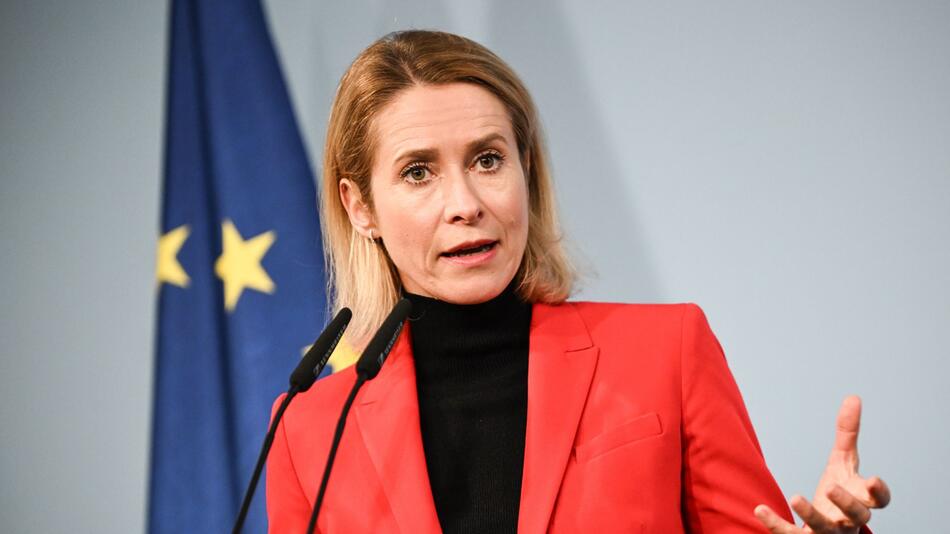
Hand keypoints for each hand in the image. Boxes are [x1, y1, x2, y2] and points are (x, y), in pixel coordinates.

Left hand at [754, 395, 890, 532]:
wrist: (828, 530)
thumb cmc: (840, 493)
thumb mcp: (843, 462)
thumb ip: (848, 433)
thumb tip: (853, 397)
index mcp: (861, 500)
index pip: (879, 501)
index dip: (878, 492)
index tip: (872, 479)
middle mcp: (848, 520)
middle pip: (856, 516)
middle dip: (846, 503)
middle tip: (830, 487)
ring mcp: (827, 532)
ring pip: (824, 528)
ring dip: (811, 515)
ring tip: (795, 497)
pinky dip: (775, 524)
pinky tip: (759, 509)